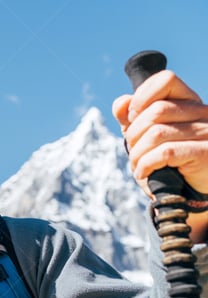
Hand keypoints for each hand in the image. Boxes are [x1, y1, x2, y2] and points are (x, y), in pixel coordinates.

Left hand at [113, 70, 207, 241]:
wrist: (190, 195)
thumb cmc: (168, 164)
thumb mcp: (146, 139)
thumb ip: (132, 119)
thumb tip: (121, 103)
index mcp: (189, 103)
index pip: (166, 80)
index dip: (141, 97)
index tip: (132, 117)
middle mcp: (203, 113)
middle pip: (156, 111)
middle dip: (134, 134)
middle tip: (134, 152)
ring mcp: (207, 132)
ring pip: (157, 133)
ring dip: (137, 154)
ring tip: (139, 166)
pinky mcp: (206, 153)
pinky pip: (165, 152)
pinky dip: (146, 164)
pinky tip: (144, 173)